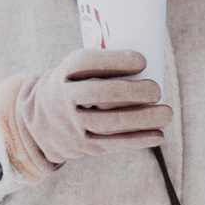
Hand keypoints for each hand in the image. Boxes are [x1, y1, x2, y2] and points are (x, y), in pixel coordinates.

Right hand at [14, 48, 169, 167]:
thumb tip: (154, 58)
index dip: (114, 61)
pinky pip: (112, 144)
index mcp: (64, 73)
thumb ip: (102, 67)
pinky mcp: (84, 146)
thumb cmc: (72, 88)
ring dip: (142, 119)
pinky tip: (159, 135)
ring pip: (109, 123)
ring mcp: (72, 124)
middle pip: (98, 94)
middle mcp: (64, 98)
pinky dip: (138, 140)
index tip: (142, 60)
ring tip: (167, 113)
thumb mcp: (73, 72)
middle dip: (131, 91)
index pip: (85, 63)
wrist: (37, 125)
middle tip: (157, 89)